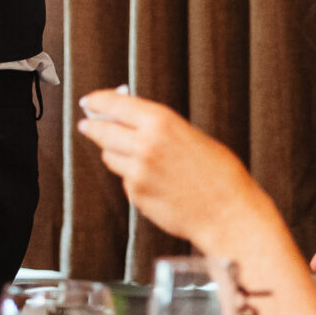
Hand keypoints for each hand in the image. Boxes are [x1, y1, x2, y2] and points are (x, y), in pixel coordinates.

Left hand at [75, 89, 274, 251]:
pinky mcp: (136, 195)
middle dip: (93, 126)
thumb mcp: (190, 136)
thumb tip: (131, 121)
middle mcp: (144, 145)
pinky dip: (133, 178)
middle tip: (87, 124)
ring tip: (135, 156)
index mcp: (161, 122)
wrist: (228, 213)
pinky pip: (126, 180)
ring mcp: (137, 172)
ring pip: (110, 156)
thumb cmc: (219, 174)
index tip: (89, 100)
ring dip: (115, 153)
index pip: (115, 104)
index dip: (99, 101)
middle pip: (102, 130)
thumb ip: (159, 128)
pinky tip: (156, 182)